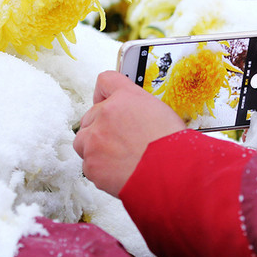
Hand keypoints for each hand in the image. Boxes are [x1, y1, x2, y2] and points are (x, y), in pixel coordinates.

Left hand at [73, 71, 186, 196]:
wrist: (172, 175)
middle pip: (90, 116)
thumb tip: (131, 116)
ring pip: (83, 142)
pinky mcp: (91, 164)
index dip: (104, 94)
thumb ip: (138, 110)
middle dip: (101, 129)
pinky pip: (88, 165)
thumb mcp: (162, 114)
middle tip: (120, 142)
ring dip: (96, 149)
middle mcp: (106, 114)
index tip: (103, 101)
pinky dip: (101, 170)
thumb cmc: (173, 148)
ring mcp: (95, 139)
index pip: (105, 81)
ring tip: (120, 158)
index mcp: (126, 98)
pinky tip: (120, 171)